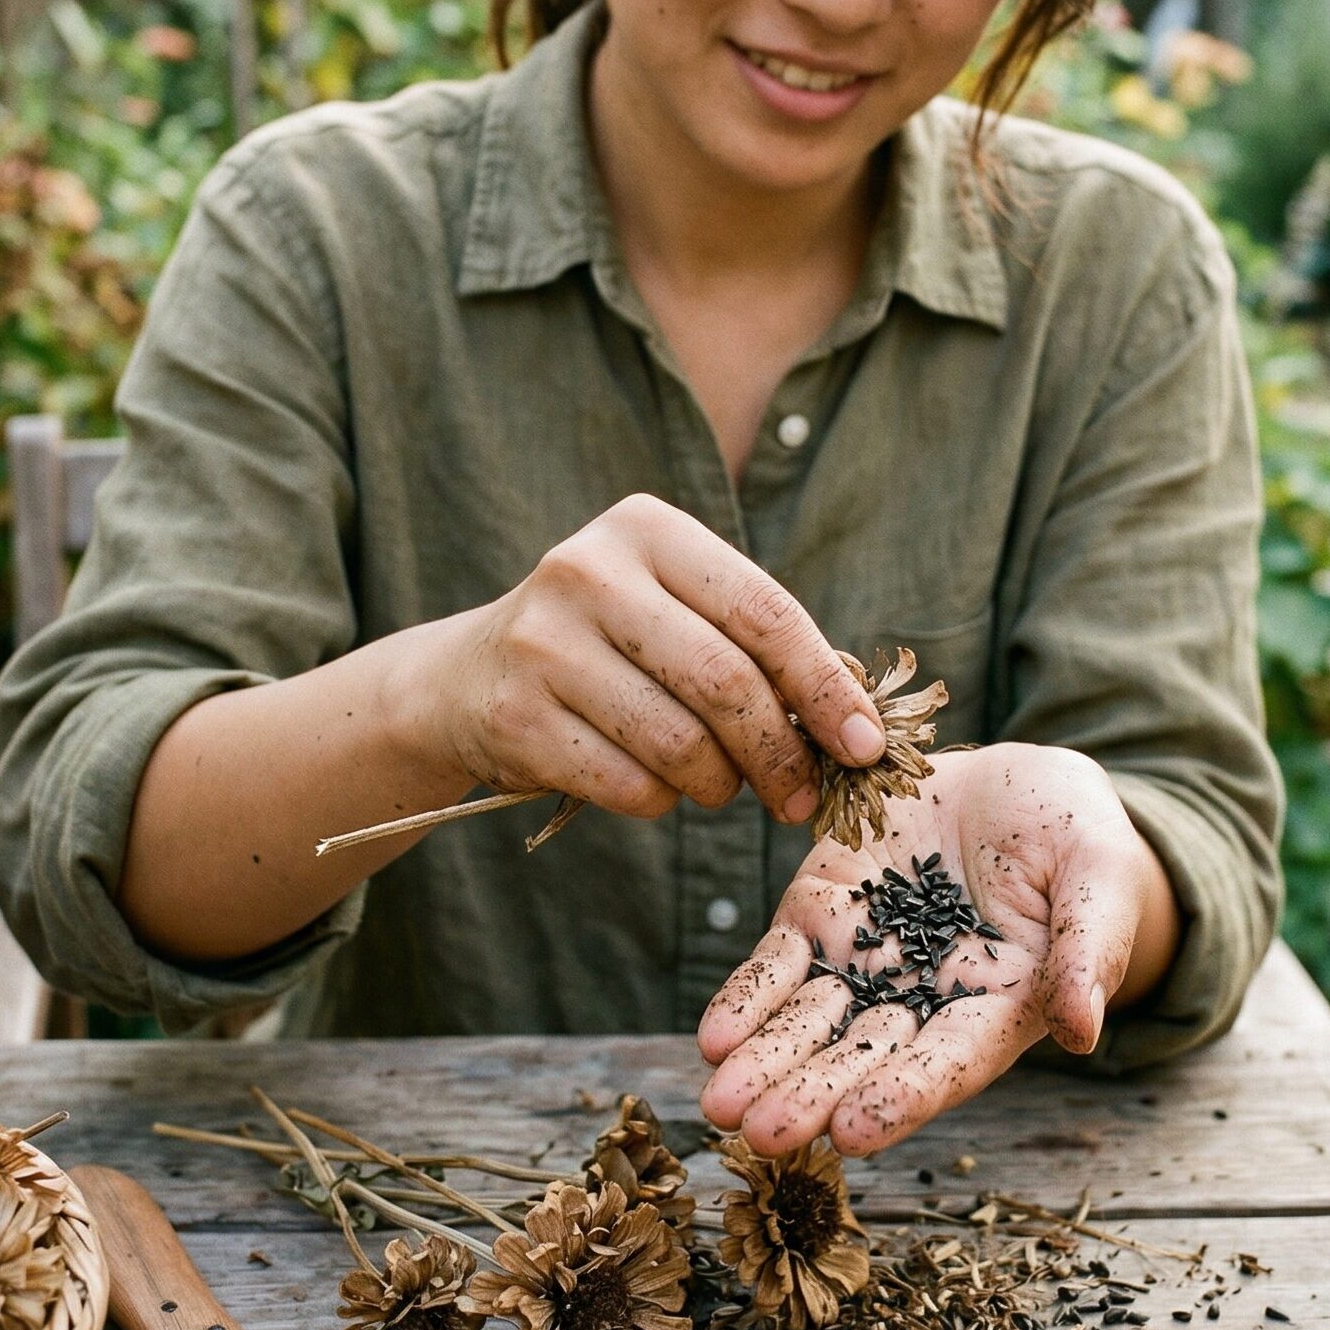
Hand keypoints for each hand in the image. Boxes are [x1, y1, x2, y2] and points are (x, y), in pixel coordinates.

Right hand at [434, 493, 886, 825]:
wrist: (465, 677)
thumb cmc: (607, 644)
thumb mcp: (672, 608)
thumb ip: (754, 642)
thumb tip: (854, 720)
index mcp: (646, 528)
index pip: (764, 611)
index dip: (825, 687)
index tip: (863, 745)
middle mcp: (588, 571)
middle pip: (726, 683)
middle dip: (780, 754)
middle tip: (801, 796)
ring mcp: (544, 643)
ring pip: (680, 744)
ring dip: (720, 784)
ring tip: (719, 785)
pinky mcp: (516, 716)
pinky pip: (629, 785)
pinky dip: (661, 802)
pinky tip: (653, 784)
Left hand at [697, 743, 1176, 1155]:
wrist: (1019, 782)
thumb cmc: (1079, 840)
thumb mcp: (1101, 881)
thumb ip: (1089, 950)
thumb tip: (1083, 1029)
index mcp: (998, 1008)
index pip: (948, 1062)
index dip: (903, 1095)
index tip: (855, 1131)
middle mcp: (924, 998)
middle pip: (864, 1057)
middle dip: (811, 1095)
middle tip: (762, 1135)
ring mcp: (868, 954)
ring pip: (811, 1019)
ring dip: (766, 1062)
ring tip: (720, 1103)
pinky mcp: (826, 906)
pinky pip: (781, 959)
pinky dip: (748, 997)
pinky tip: (715, 1037)